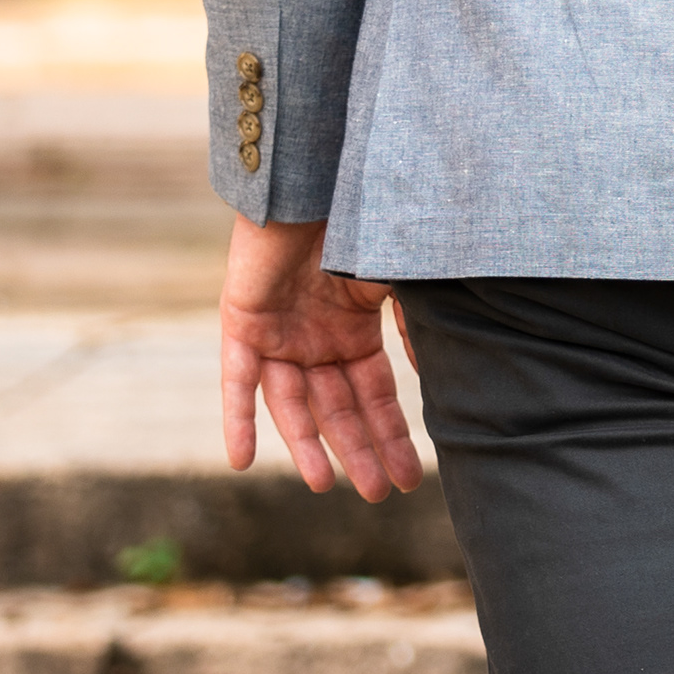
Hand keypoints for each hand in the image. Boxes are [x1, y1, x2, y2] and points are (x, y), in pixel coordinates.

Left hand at [220, 214, 425, 500]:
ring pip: (292, 404)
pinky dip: (238, 418)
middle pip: (337, 408)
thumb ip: (413, 326)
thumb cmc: (363, 220)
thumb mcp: (400, 279)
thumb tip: (436, 374)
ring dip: (307, 444)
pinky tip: (242, 459)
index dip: (391, 435)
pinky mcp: (241, 325)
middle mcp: (315, 340)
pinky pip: (237, 381)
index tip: (411, 477)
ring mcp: (278, 335)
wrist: (314, 179)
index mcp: (353, 330)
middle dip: (359, 450)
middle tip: (380, 494)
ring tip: (326, 485)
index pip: (374, 396)